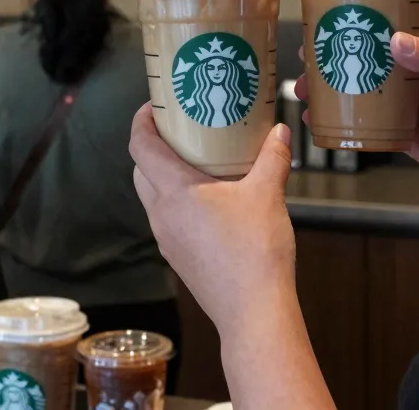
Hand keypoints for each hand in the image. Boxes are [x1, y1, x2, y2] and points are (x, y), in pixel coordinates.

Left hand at [130, 106, 295, 330]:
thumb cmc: (256, 250)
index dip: (141, 121)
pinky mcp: (178, 257)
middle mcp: (161, 214)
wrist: (253, 312)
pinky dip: (178, 200)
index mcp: (174, 192)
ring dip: (165, 174)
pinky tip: (210, 198)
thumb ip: (272, 158)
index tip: (154, 106)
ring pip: (153, 196)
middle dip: (153, 145)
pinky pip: (168, 218)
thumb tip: (278, 131)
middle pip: (141, 170)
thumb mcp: (268, 195)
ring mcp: (167, 239)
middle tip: (181, 129)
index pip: (139, 147)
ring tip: (198, 160)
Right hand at [296, 24, 418, 201]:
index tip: (332, 15)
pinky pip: (368, 125)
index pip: (392, 23)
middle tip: (308, 56)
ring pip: (362, 90)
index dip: (363, 18)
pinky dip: (345, 122)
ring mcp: (408, 104)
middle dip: (337, 55)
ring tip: (307, 90)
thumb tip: (397, 39)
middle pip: (368, 57)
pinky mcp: (404, 133)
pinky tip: (324, 121)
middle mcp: (416, 74)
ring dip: (334, 89)